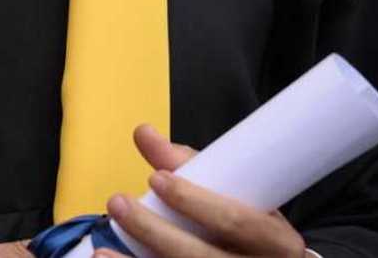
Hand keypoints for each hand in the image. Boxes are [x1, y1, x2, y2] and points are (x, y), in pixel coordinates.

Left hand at [95, 125, 306, 257]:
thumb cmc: (250, 227)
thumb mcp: (237, 195)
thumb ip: (190, 166)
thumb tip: (144, 133)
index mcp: (276, 241)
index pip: (237, 221)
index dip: (195, 201)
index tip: (156, 178)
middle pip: (202, 256)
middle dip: (154, 230)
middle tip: (118, 203)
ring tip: (101, 252)